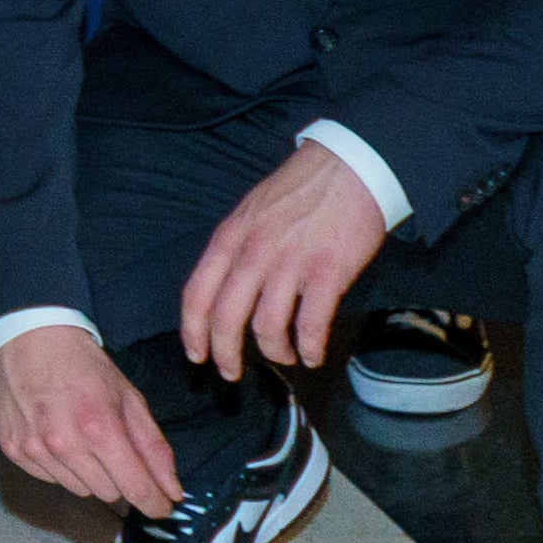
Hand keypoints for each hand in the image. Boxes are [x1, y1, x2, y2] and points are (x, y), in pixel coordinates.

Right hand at [0, 323, 184, 518]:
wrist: (28, 339)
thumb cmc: (83, 366)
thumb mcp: (129, 399)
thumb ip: (153, 448)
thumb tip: (172, 491)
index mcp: (100, 428)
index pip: (135, 488)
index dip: (154, 503)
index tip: (162, 507)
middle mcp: (64, 444)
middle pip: (109, 493)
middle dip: (120, 478)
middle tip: (114, 449)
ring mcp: (35, 449)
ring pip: (79, 489)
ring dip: (89, 474)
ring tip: (82, 439)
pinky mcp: (14, 450)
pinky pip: (51, 479)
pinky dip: (61, 467)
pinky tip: (57, 438)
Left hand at [179, 141, 387, 380]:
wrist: (349, 168)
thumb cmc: (300, 191)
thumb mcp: (250, 212)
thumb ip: (235, 249)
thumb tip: (224, 289)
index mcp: (229, 238)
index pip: (196, 294)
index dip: (192, 332)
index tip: (196, 355)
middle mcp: (253, 254)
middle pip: (225, 318)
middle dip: (225, 354)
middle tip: (231, 373)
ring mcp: (289, 264)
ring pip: (267, 327)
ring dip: (275, 352)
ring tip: (285, 357)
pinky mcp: (327, 273)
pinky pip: (311, 325)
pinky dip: (309, 348)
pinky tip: (312, 354)